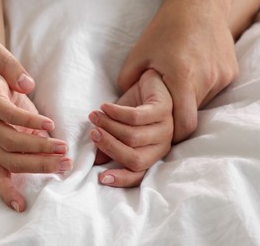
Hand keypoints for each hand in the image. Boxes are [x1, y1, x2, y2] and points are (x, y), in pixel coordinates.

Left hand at [0, 68, 71, 211]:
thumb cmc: (14, 105)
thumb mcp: (27, 131)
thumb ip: (37, 147)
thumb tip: (60, 163)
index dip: (8, 191)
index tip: (22, 206)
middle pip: (10, 160)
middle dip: (40, 165)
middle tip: (65, 164)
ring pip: (9, 140)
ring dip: (39, 146)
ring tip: (63, 147)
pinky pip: (8, 114)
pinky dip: (31, 121)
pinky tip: (49, 124)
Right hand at [89, 69, 172, 186]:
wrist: (150, 81)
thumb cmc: (134, 108)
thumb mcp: (118, 128)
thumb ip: (110, 144)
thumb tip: (96, 161)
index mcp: (152, 154)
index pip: (138, 174)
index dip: (121, 178)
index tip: (100, 177)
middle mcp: (162, 145)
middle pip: (135, 158)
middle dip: (110, 148)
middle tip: (93, 134)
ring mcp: (165, 128)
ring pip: (133, 137)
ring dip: (109, 126)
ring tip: (94, 116)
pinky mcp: (164, 109)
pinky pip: (136, 117)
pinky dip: (116, 113)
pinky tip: (105, 107)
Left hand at [118, 0, 238, 142]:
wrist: (198, 2)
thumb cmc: (164, 29)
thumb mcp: (138, 56)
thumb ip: (129, 86)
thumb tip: (126, 109)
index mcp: (182, 77)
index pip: (184, 125)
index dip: (173, 135)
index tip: (161, 134)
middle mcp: (207, 79)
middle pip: (193, 117)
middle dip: (177, 121)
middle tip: (164, 114)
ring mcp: (222, 76)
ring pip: (203, 105)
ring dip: (188, 103)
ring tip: (176, 86)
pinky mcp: (231, 71)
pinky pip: (214, 91)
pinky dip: (200, 91)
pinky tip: (190, 75)